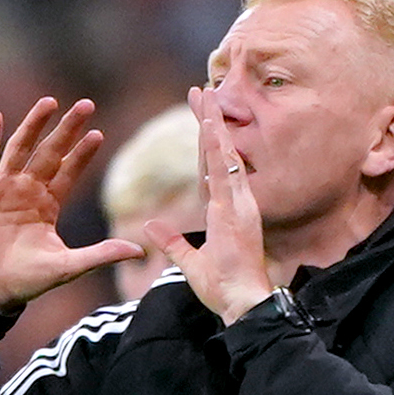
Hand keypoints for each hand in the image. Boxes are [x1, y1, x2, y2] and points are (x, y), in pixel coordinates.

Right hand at [0, 97, 143, 312]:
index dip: (82, 153)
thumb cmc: (27, 280)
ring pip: (20, 149)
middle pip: (49, 152)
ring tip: (49, 102)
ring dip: (33, 125)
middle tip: (86, 104)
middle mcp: (27, 190)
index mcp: (48, 204)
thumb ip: (101, 255)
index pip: (69, 171)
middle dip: (67, 129)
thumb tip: (140, 251)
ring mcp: (2, 189)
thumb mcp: (68, 266)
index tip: (98, 133)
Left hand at [143, 86, 275, 324]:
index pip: (210, 169)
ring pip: (224, 153)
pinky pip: (226, 171)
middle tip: (199, 90)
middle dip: (209, 121)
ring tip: (204, 94)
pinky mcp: (238, 210)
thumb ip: (172, 241)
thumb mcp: (190, 263)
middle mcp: (234, 202)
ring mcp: (238, 203)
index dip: (204, 143)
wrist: (243, 304)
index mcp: (224, 212)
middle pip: (218, 153)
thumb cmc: (224, 290)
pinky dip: (219, 147)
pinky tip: (210, 125)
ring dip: (213, 124)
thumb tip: (150, 225)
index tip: (199, 118)